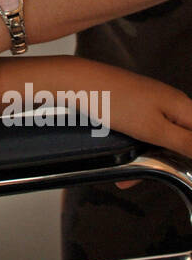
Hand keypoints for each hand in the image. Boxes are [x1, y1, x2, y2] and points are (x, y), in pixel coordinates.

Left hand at [90, 63, 191, 183]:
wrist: (77, 82)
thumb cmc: (114, 102)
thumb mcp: (155, 130)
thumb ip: (186, 143)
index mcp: (182, 105)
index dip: (190, 156)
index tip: (178, 167)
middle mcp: (170, 102)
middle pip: (182, 139)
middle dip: (168, 161)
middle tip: (147, 177)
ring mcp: (152, 103)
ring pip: (160, 138)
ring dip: (148, 158)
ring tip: (128, 176)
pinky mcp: (135, 105)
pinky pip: (143, 132)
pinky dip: (135, 148)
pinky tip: (120, 160)